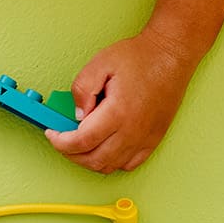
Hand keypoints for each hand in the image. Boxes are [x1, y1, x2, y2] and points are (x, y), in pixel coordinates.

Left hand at [45, 29, 202, 172]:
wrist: (170, 56)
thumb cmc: (140, 57)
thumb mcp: (100, 63)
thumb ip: (81, 90)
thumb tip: (77, 115)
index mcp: (117, 113)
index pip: (81, 142)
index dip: (61, 143)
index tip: (52, 135)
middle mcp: (132, 131)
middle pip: (94, 160)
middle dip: (72, 155)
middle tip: (63, 141)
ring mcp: (145, 138)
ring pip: (111, 166)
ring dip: (90, 161)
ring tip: (81, 146)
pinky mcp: (154, 139)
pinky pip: (130, 164)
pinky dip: (113, 162)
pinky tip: (105, 148)